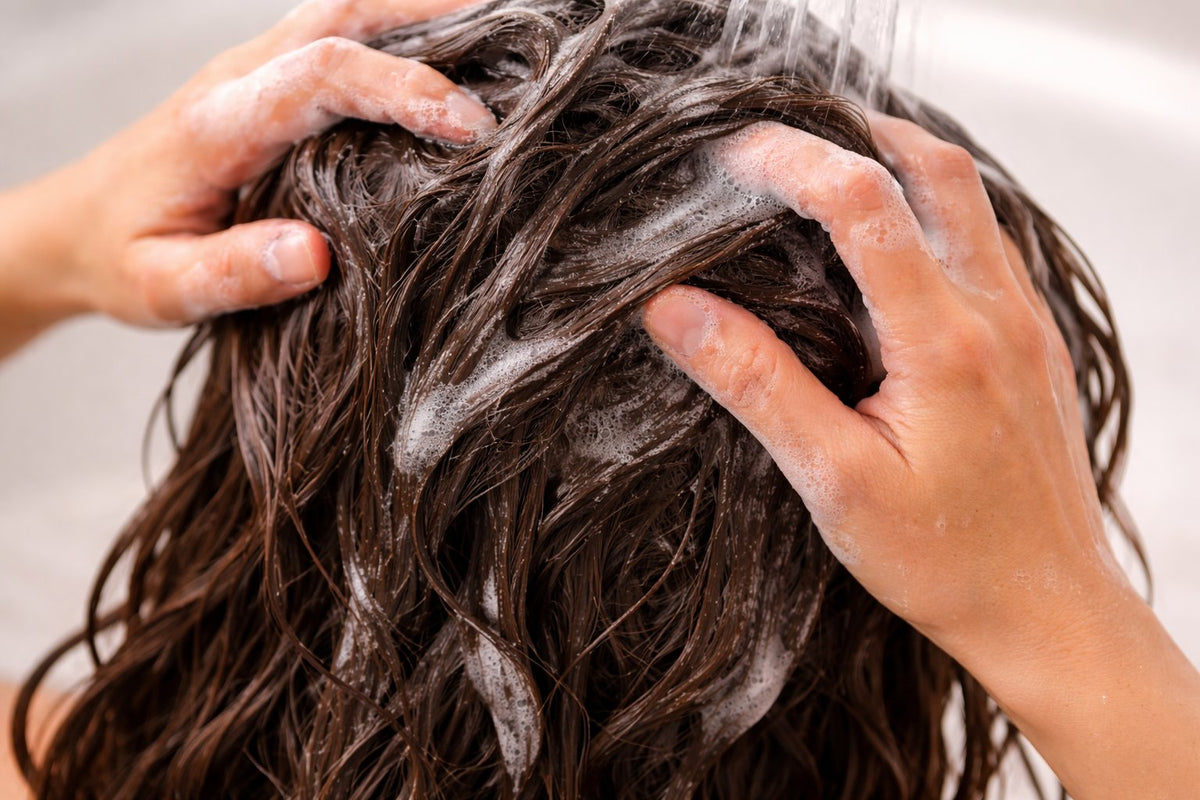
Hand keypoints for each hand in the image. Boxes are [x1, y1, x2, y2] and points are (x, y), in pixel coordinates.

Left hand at [0, 0, 494, 353]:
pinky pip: (335, 34)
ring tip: (501, 33)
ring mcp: (250, 72)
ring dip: (421, 14)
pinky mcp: (262, 81)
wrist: (73, 228)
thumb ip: (234, 272)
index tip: (475, 126)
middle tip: (518, 40)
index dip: (405, 91)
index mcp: (220, 126)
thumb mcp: (163, 289)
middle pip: (342, 16)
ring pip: (343, 13)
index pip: (323, 77)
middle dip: (434, 21)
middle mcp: (237, 79)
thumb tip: (318, 254)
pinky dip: (396, 32)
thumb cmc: (121, 260)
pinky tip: (443, 54)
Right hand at [642, 115, 1199, 797]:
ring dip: (901, 168)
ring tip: (828, 179)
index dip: (792, 161)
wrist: (1048, 613)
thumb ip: (758, 386)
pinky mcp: (1038, 344)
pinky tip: (890, 251)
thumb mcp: (835, 482)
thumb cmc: (944, 562)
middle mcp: (1000, 315)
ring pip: (973, 200)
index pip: (864, 203)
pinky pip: (991, 244)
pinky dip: (936, 215)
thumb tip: (674, 311)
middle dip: (857, 134)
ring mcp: (1029, 324)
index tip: (732, 159)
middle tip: (785, 147)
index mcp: (945, 343)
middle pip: (938, 170)